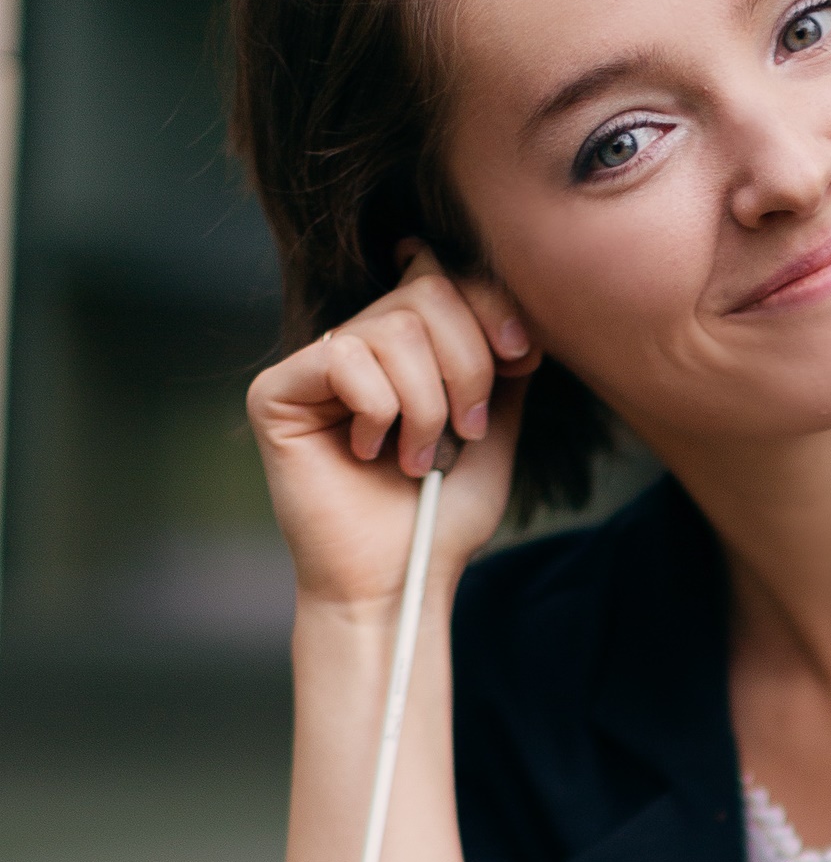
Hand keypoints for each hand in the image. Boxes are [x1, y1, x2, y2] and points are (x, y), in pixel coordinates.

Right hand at [247, 247, 541, 608]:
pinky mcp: (276, 392)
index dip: (491, 306)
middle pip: (426, 292)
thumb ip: (501, 369)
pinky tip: (368, 452)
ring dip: (425, 404)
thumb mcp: (493, 432)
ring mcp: (314, 366)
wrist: (397, 583)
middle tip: (464, 431)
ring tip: (416, 458)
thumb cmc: (439, 519)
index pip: (446, 278)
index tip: (522, 355)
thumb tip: (519, 314)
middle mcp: (356, 344)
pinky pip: (345, 358)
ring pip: (392, 330)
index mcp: (405, 348)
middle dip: (467, 365)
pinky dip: (378, 411)